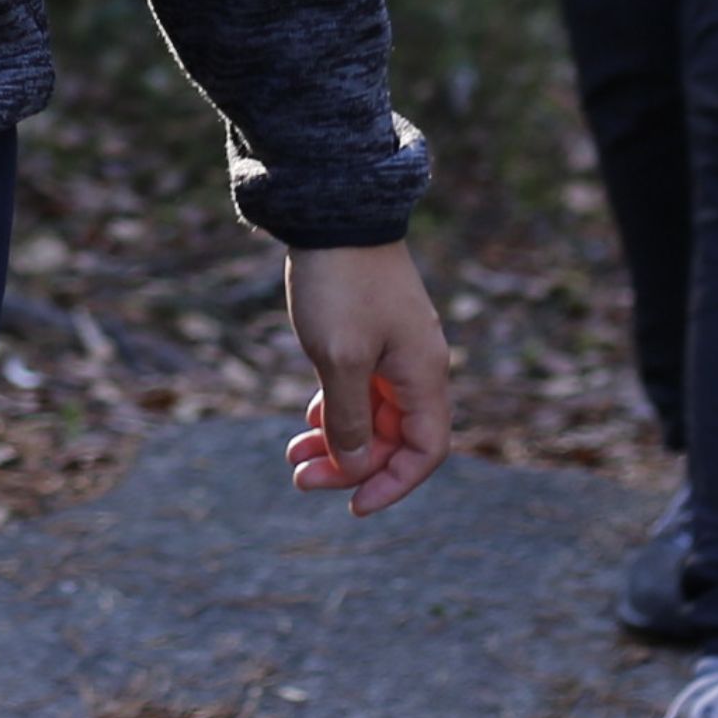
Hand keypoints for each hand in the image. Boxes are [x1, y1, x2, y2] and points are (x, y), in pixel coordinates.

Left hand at [281, 242, 454, 517]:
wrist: (332, 210)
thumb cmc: (339, 284)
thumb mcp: (339, 359)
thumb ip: (349, 419)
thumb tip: (354, 465)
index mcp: (423, 374)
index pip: (425, 451)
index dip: (393, 484)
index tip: (353, 507)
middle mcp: (417, 365)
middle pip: (393, 438)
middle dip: (350, 465)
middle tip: (299, 476)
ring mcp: (394, 348)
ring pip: (372, 414)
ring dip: (337, 440)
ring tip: (292, 456)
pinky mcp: (370, 333)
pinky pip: (360, 389)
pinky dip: (335, 409)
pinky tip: (307, 421)